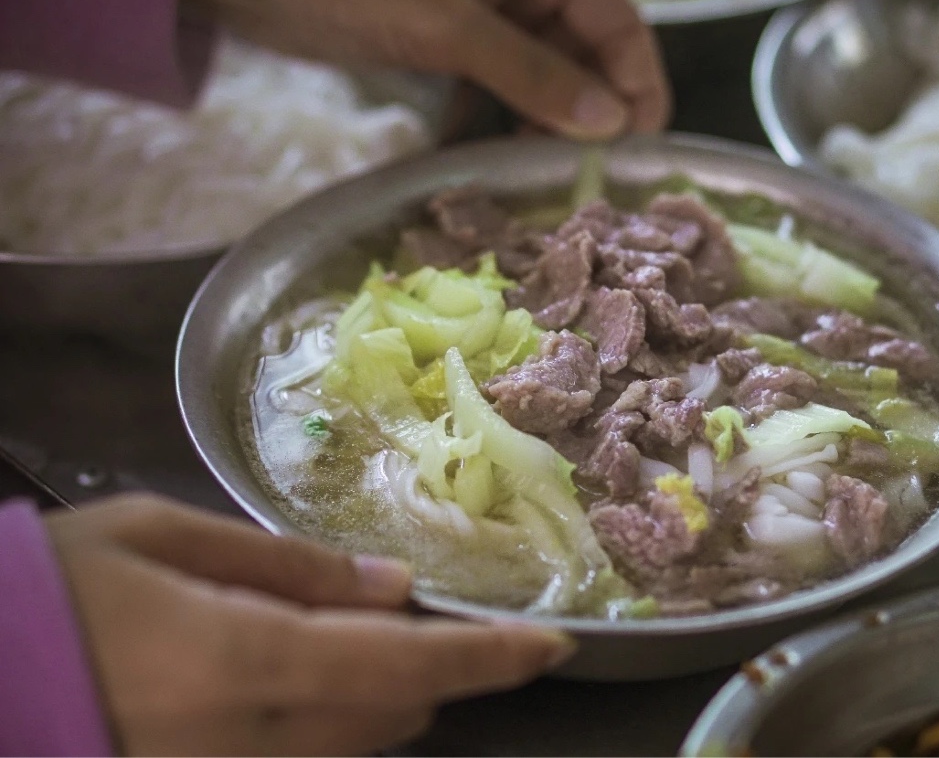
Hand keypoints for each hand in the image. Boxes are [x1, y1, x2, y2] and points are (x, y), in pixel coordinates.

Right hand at [45, 494, 574, 755]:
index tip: (553, 644)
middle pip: (392, 716)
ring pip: (354, 748)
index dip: (490, 659)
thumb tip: (391, 586)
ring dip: (383, 695)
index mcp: (242, 662)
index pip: (404, 668)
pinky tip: (301, 675)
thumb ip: (285, 566)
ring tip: (358, 635)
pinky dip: (332, 720)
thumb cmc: (52, 588)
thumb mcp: (161, 536)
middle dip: (427, 667)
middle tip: (410, 610)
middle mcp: (249, 742)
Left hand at [187, 0, 670, 140]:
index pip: (617, 22)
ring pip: (536, 78)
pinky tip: (477, 163)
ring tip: (529, 182)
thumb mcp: (443, 23)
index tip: (635, 153)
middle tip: (577, 182)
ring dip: (535, 129)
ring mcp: (480, 12)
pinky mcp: (441, 42)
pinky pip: (487, 87)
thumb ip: (529, 70)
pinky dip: (486, 125)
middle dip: (583, 117)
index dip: (635, 86)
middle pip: (582, 55)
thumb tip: (607, 121)